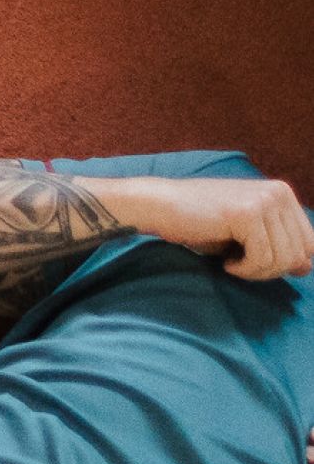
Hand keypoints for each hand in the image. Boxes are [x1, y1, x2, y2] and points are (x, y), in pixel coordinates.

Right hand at [113, 171, 313, 279]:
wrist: (163, 206)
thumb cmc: (204, 222)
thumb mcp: (250, 234)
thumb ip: (281, 245)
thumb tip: (307, 266)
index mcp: (282, 192)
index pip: (310, 245)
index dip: (285, 263)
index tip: (256, 260)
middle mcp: (278, 192)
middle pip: (300, 255)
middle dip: (272, 269)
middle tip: (243, 263)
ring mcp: (264, 200)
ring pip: (283, 260)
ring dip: (257, 272)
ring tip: (234, 262)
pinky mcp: (247, 213)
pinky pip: (262, 259)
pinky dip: (244, 269)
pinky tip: (227, 261)